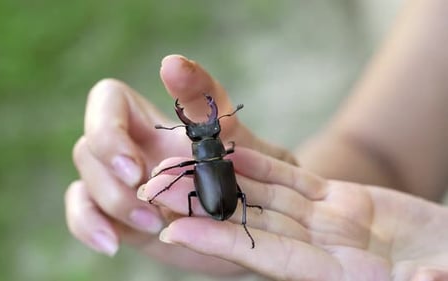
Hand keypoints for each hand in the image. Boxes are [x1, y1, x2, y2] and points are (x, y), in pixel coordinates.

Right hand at [64, 54, 296, 274]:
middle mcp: (124, 145)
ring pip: (84, 182)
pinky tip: (111, 244)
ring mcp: (116, 180)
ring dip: (111, 205)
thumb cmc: (240, 165)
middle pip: (89, 148)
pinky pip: (82, 214)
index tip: (137, 166)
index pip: (105, 101)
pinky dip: (88, 227)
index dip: (108, 130)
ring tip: (153, 224)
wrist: (245, 213)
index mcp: (146, 117)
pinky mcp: (115, 214)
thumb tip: (171, 63)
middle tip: (150, 202)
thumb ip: (201, 97)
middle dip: (113, 179)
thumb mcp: (227, 131)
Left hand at [142, 147, 447, 279]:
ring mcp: (327, 223)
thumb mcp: (441, 278)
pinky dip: (263, 168)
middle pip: (250, 223)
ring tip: (182, 163)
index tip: (174, 232)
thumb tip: (421, 280)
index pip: (264, 257)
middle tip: (158, 189)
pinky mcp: (340, 201)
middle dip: (204, 205)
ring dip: (224, 180)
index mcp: (334, 276)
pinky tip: (233, 154)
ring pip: (264, 197)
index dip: (220, 243)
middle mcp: (319, 250)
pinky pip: (293, 181)